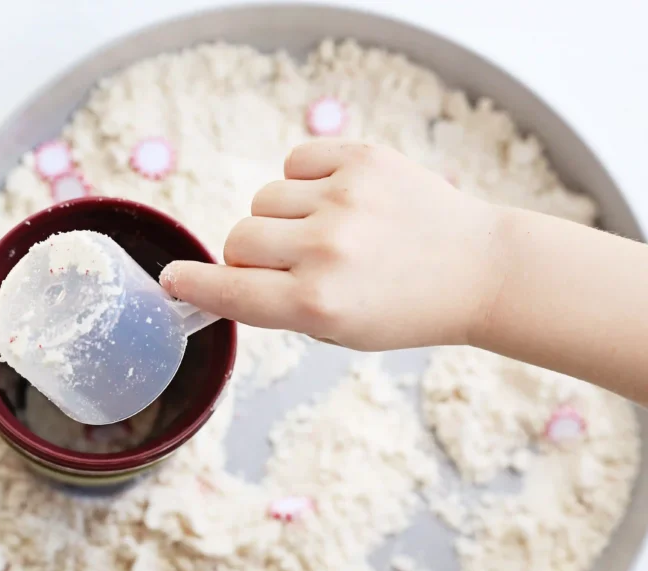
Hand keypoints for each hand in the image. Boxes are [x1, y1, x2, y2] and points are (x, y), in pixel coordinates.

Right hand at [159, 140, 504, 350]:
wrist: (477, 268)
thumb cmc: (403, 308)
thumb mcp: (337, 331)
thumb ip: (276, 307)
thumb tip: (219, 276)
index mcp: (317, 305)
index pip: (228, 289)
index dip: (193, 285)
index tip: (173, 280)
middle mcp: (326, 252)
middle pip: (238, 239)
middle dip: (253, 255)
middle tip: (292, 264)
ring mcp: (344, 200)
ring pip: (263, 200)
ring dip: (281, 218)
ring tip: (328, 230)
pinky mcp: (362, 159)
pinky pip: (294, 163)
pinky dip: (304, 182)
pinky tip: (339, 201)